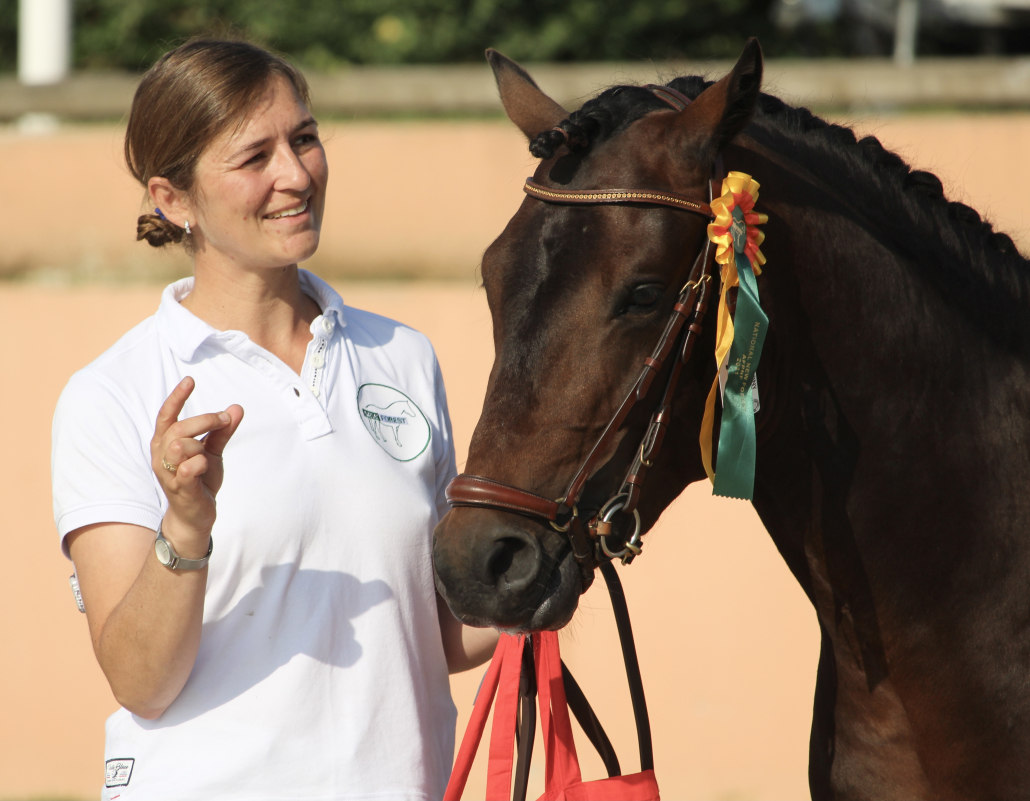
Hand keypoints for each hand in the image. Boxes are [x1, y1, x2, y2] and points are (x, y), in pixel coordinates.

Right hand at [151, 376, 243, 537]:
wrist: (195, 516)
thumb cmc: (199, 479)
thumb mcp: (213, 452)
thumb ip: (223, 432)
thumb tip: (237, 408)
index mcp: (165, 443)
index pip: (166, 415)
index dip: (176, 397)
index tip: (190, 380)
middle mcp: (161, 456)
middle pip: (178, 428)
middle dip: (205, 419)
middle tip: (225, 419)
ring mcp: (168, 473)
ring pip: (180, 445)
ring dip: (201, 442)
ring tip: (210, 451)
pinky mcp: (180, 489)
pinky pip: (187, 469)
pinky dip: (200, 463)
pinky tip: (205, 465)